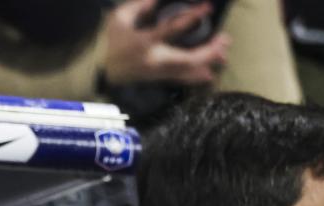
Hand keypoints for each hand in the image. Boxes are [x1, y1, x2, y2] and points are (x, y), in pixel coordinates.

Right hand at [104, 0, 230, 85]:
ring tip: (224, 56)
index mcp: (144, 41)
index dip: (192, 17)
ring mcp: (156, 72)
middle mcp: (154, 60)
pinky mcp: (157, 79)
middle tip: (224, 40)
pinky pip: (180, 79)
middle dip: (208, 51)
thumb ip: (140, 6)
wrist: (99, 69)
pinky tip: (209, 74)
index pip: (173, 28)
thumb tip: (158, 0)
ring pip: (186, 71)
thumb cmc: (110, 40)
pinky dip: (195, 77)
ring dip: (206, 64)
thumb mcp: (120, 18)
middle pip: (186, 59)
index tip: (208, 7)